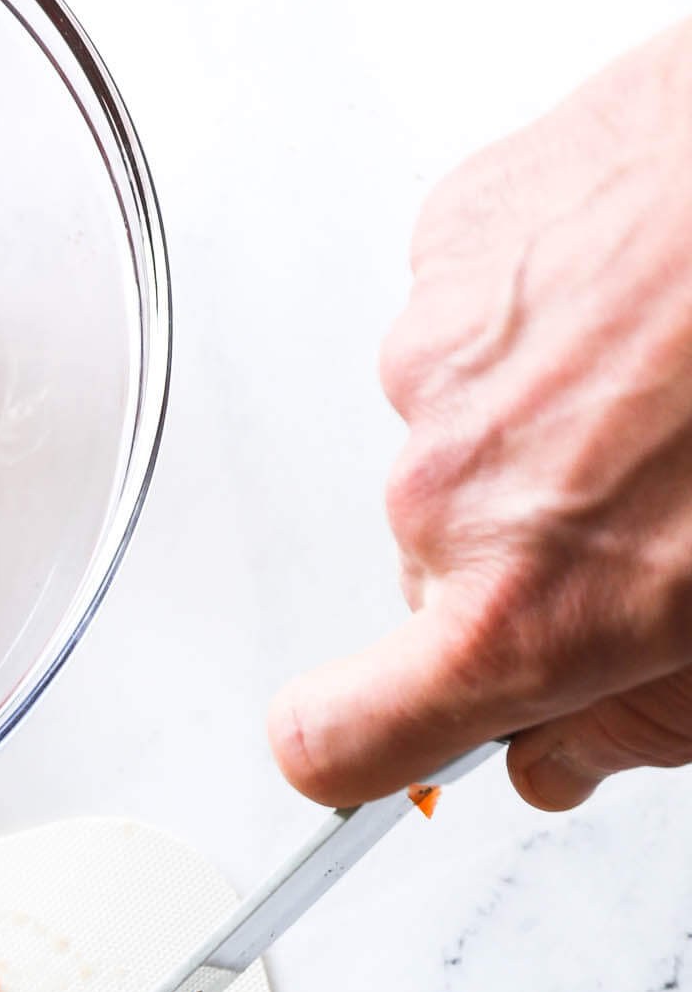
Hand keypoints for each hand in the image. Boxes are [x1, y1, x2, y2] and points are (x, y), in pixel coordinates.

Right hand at [268, 25, 691, 812]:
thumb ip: (636, 723)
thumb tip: (559, 755)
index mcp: (520, 610)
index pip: (333, 735)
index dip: (345, 745)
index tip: (364, 738)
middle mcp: (452, 491)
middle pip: (435, 566)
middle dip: (524, 545)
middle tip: (654, 488)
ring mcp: (441, 357)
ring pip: (459, 434)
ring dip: (542, 418)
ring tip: (669, 367)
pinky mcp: (457, 236)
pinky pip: (473, 316)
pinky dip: (544, 313)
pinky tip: (646, 292)